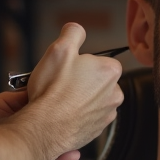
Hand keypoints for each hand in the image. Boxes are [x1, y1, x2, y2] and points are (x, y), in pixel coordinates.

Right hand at [22, 23, 123, 159]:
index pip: (97, 60)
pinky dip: (76, 114)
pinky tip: (62, 113)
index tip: (65, 69)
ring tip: (58, 100)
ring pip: (91, 99)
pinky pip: (87, 117)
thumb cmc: (52, 90)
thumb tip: (77, 29)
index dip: (78, 63)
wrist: (45, 128)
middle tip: (59, 84)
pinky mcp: (97, 130)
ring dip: (77, 98)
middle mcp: (115, 94)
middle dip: (79, 81)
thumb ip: (73, 33)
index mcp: (110, 71)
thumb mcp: (60, 49)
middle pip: (95, 80)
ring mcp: (107, 114)